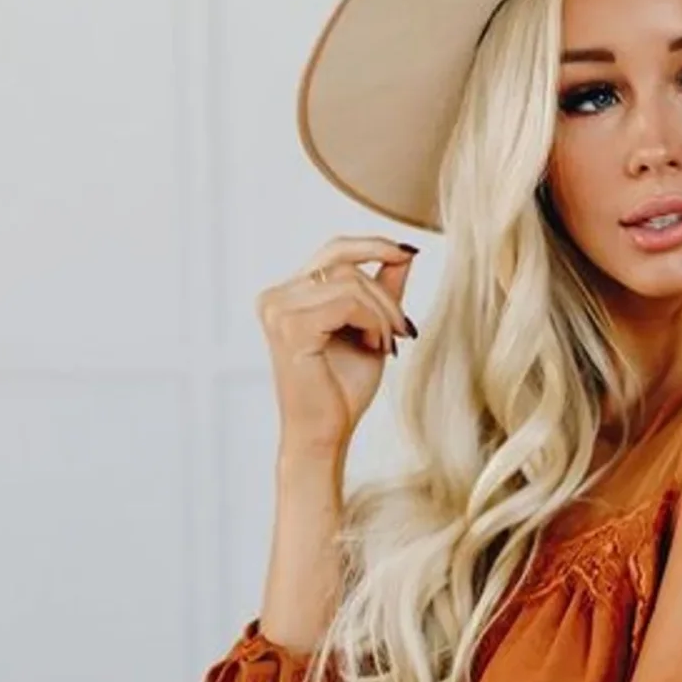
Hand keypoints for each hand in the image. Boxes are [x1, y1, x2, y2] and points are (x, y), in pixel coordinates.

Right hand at [255, 236, 419, 453]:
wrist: (324, 436)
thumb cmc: (342, 390)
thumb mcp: (370, 328)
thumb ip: (381, 290)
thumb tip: (403, 251)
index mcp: (286, 295)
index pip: (332, 251)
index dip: (371, 245)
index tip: (406, 253)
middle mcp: (275, 297)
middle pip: (344, 264)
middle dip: (385, 294)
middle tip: (404, 330)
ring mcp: (278, 310)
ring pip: (350, 282)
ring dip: (383, 312)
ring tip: (388, 344)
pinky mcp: (291, 327)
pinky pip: (348, 303)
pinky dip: (374, 322)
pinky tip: (376, 347)